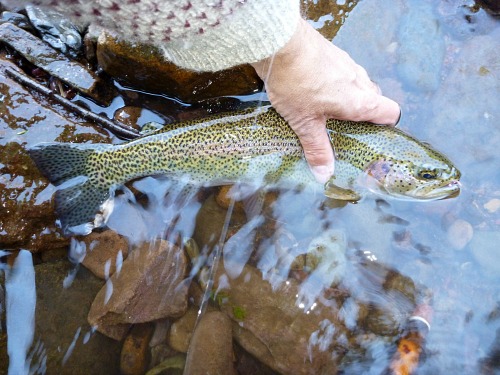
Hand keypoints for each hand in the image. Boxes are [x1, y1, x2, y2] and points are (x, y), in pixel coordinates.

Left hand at [251, 19, 399, 183]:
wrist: (280, 42)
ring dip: (346, 97)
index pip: (390, 112)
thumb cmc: (295, 82)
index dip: (385, 125)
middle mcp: (358, 80)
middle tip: (343, 128)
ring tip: (324, 110)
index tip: (371, 135)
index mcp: (359, 100)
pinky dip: (334, 83)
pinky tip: (312, 90)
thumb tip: (325, 175)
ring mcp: (346, 64)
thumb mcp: (304, 123)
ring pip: (357, 84)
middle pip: (373, 99)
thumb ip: (317, 149)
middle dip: (362, 114)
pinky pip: (341, 72)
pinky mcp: (332, 54)